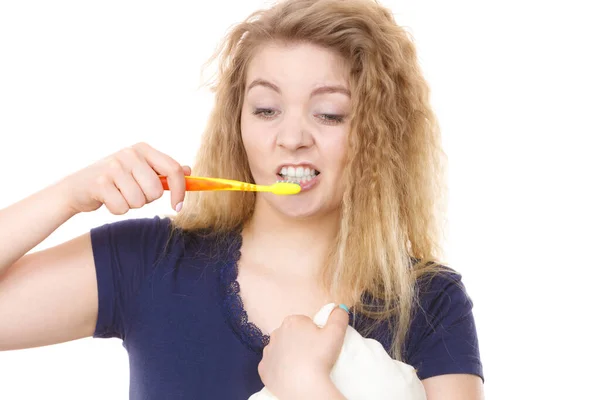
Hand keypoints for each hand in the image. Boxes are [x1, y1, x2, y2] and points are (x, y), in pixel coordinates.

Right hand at [60, 142, 190, 213]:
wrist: (77, 187)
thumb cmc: (114, 180)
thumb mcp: (140, 170)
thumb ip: (163, 171)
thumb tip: (188, 170)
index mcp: (143, 149)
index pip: (173, 169)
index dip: (180, 190)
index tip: (178, 206)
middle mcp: (129, 153)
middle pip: (156, 190)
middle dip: (147, 199)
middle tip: (132, 193)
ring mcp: (113, 166)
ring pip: (140, 201)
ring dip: (131, 205)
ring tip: (119, 194)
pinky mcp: (100, 183)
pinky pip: (123, 208)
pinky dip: (117, 210)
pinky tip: (107, 199)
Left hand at [258, 305, 348, 399]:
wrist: (302, 386)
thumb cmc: (319, 356)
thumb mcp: (336, 332)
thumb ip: (339, 316)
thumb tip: (339, 308)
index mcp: (292, 321)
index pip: (305, 322)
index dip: (314, 333)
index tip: (320, 344)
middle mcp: (276, 333)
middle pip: (291, 334)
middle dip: (300, 342)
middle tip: (313, 355)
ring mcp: (268, 351)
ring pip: (281, 349)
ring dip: (289, 354)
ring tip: (303, 366)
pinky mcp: (263, 368)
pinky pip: (272, 365)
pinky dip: (280, 369)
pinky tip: (290, 375)